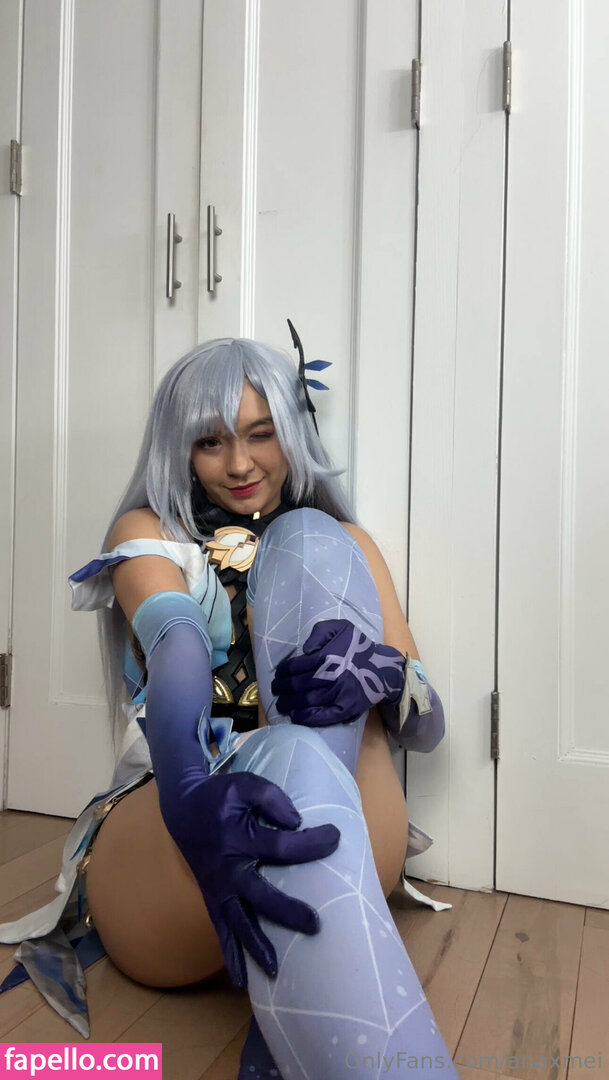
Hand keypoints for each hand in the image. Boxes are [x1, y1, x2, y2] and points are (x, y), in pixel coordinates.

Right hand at [163, 768, 339, 987]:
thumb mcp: (244, 783)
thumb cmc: (218, 795)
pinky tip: (241, 980)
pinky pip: (221, 929)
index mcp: (238, 839)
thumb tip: (296, 821)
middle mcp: (227, 869)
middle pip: (260, 896)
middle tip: (316, 925)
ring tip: (274, 970)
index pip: (282, 846)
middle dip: (287, 912)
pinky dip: (230, 954)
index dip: (312, 842)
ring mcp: (217, 887)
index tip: (336, 837)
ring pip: (237, 922)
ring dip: (255, 946)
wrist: (182, 808)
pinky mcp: (212, 897)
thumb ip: (271, 797)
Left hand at [271, 618, 405, 726]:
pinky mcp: (345, 709)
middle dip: (282, 688)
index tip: (277, 675)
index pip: (296, 666)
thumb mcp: (341, 627)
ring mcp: (338, 695)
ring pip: (306, 701)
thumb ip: (320, 632)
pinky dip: (306, 717)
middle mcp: (330, 676)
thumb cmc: (358, 647)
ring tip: (280, 704)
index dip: (283, 672)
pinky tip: (295, 716)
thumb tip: (305, 650)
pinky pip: (322, 716)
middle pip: (297, 685)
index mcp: (327, 656)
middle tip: (275, 690)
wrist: (382, 669)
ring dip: (289, 703)